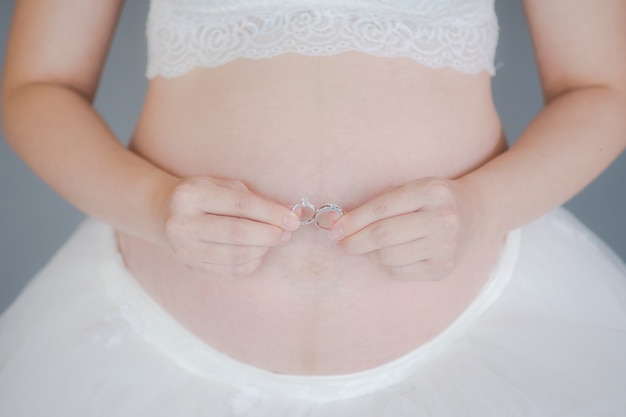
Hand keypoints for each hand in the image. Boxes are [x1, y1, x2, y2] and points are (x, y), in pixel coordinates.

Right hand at [162, 177, 299, 276]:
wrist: (164, 213)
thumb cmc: (204, 196)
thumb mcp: (224, 186)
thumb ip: (255, 198)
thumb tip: (292, 213)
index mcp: (191, 196)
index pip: (239, 205)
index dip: (270, 213)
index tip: (292, 219)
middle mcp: (183, 224)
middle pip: (237, 234)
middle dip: (269, 234)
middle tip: (286, 232)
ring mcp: (185, 249)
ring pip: (236, 256)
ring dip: (263, 249)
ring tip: (274, 239)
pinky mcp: (191, 267)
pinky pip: (232, 271)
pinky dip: (252, 262)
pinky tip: (257, 251)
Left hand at [328, 177, 481, 280]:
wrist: (475, 214)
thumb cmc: (429, 201)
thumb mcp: (407, 191)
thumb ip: (372, 206)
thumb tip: (332, 223)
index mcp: (431, 191)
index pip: (380, 209)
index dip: (352, 221)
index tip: (333, 229)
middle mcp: (443, 218)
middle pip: (382, 236)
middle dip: (354, 242)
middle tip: (342, 243)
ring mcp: (446, 246)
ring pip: (388, 257)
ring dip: (371, 254)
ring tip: (374, 246)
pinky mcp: (443, 269)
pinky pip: (400, 272)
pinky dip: (388, 265)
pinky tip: (394, 254)